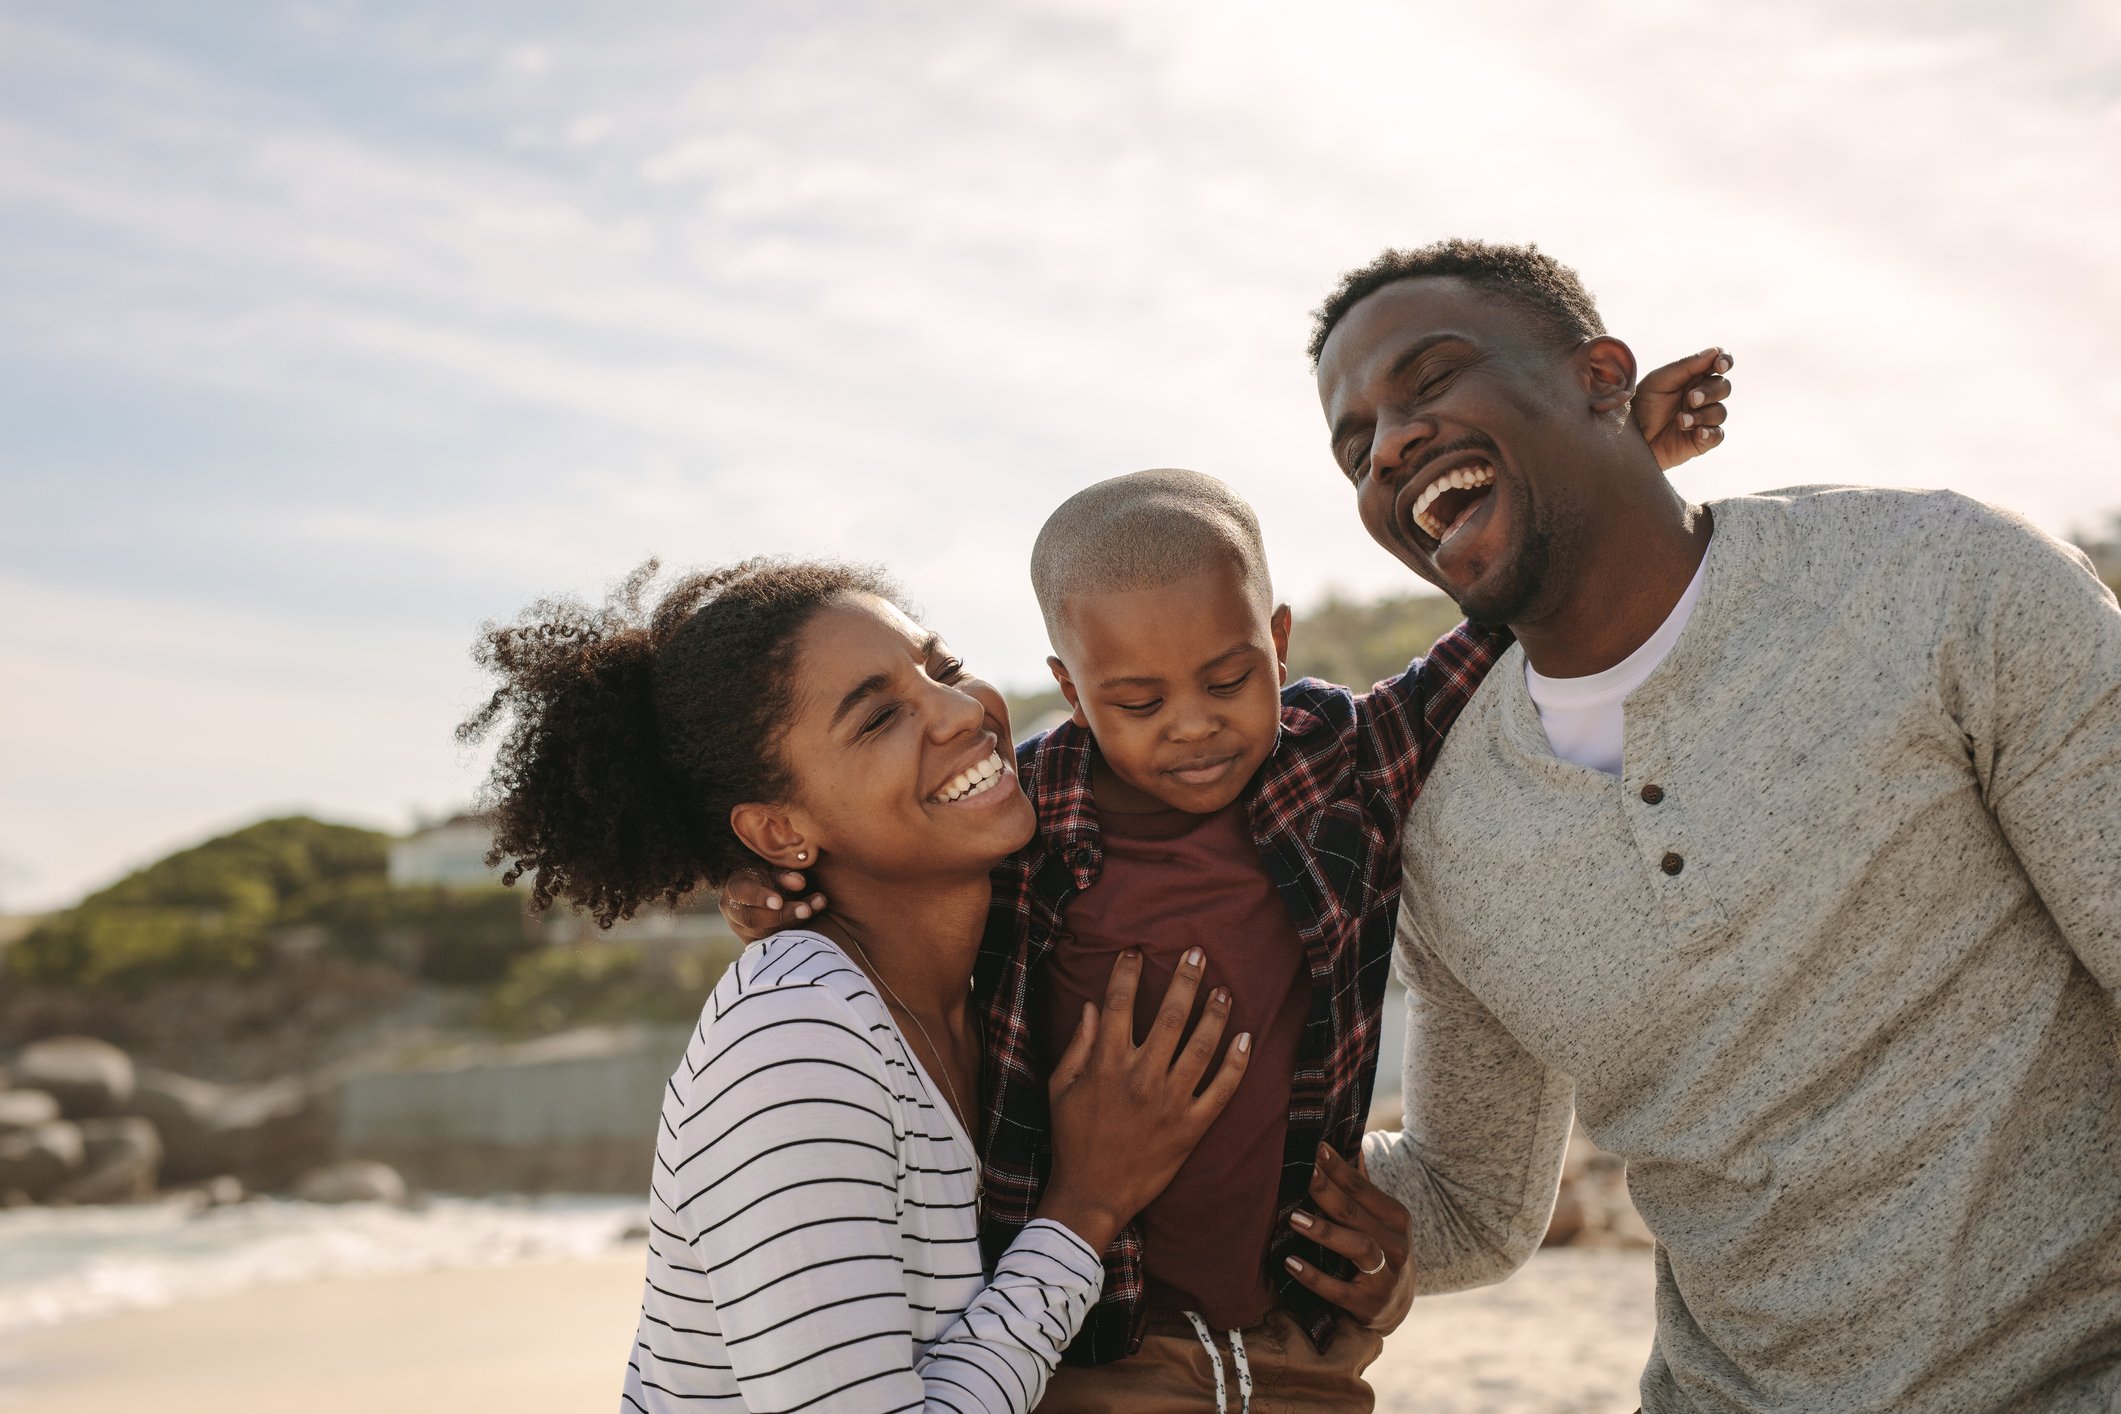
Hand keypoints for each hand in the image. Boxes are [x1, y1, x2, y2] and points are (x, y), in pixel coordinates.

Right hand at [716, 865, 828, 943]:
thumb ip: (785, 875)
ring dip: (796, 923)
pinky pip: (776, 942)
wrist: (759, 890)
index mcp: (735, 888)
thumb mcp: (773, 868)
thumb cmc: (767, 875)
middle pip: (753, 919)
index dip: (760, 898)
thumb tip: (800, 882)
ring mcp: (744, 931)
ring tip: (818, 906)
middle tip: (806, 910)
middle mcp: (734, 913)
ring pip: (767, 933)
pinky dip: (799, 931)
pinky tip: (817, 920)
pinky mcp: (758, 943)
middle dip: (782, 915)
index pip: (742, 893)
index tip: (779, 901)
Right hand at [1037, 948, 1251, 1253]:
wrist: (1093, 1193)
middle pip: (1169, 1016)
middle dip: (1184, 979)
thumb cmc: (1072, 1138)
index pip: (1120, 1004)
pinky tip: (1245, 1038)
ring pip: (1201, 1046)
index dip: (1128, 972)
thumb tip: (1093, 1007)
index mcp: (1106, 1064)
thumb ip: (1078, 1046)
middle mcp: (1141, 1076)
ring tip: (1223, 989)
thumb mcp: (1061, 1088)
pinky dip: (1237, 1063)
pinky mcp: (1192, 1126)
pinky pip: (1222, 1090)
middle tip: (1196, 953)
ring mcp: (1170, 1102)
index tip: (1136, 950)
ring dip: (1214, 1014)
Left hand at [1283, 1143, 1414, 1332]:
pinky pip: (1339, 1290)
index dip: (1338, 1167)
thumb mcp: (1377, 1220)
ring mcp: (1386, 1277)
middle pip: (1356, 1213)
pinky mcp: (1369, 1305)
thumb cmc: (1378, 1251)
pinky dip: (1314, 1277)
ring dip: (1325, 1232)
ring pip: (1358, 1247)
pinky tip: (1290, 1263)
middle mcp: (1396, 1245)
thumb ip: (1360, 1187)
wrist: (1396, 1307)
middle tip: (1303, 1173)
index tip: (1314, 1147)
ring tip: (1294, 1219)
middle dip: (1328, 1191)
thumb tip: (1345, 1141)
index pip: (1362, 1187)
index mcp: (1395, 1218)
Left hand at [1633, 347, 1733, 471]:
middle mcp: (1703, 396)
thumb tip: (1714, 352)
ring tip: (1680, 420)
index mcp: (1694, 377)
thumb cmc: (1642, 404)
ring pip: (1720, 412)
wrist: (1630, 436)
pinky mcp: (1701, 440)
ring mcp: (1704, 418)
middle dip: (1710, 392)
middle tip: (1691, 399)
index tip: (1720, 365)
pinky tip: (1697, 432)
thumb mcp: (1660, 380)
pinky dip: (1710, 433)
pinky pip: (1717, 435)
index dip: (1725, 361)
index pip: (1719, 363)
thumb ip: (1686, 366)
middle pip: (1723, 388)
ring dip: (1703, 415)